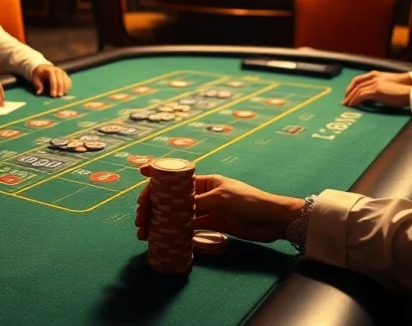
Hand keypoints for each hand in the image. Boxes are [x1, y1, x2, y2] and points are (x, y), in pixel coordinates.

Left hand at [32, 64, 70, 96]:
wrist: (44, 67)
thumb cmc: (39, 74)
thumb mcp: (36, 79)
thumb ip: (38, 85)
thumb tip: (39, 93)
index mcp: (49, 70)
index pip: (53, 79)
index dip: (53, 87)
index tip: (53, 95)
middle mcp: (57, 70)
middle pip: (61, 80)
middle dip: (60, 89)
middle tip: (58, 96)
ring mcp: (62, 72)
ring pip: (66, 81)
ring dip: (65, 89)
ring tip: (62, 95)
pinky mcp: (65, 75)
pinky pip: (69, 81)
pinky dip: (68, 87)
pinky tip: (65, 92)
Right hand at [135, 169, 302, 242]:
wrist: (272, 219)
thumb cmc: (250, 201)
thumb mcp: (223, 197)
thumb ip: (199, 202)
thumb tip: (176, 209)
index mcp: (203, 180)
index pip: (175, 176)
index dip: (156, 174)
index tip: (139, 172)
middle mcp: (200, 194)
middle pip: (169, 198)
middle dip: (151, 206)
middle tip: (140, 219)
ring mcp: (204, 210)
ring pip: (175, 214)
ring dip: (159, 222)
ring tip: (145, 232)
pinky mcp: (210, 226)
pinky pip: (186, 228)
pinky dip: (173, 232)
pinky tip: (161, 237)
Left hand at [342, 71, 411, 107]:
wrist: (410, 90)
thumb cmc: (401, 90)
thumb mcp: (386, 86)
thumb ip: (377, 88)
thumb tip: (370, 98)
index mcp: (375, 74)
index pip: (358, 80)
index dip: (351, 87)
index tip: (347, 94)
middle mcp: (373, 77)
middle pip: (355, 85)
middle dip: (348, 93)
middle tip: (344, 101)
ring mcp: (374, 83)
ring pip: (357, 90)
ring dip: (350, 98)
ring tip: (347, 105)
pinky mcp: (376, 90)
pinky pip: (361, 96)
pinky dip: (355, 101)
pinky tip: (353, 105)